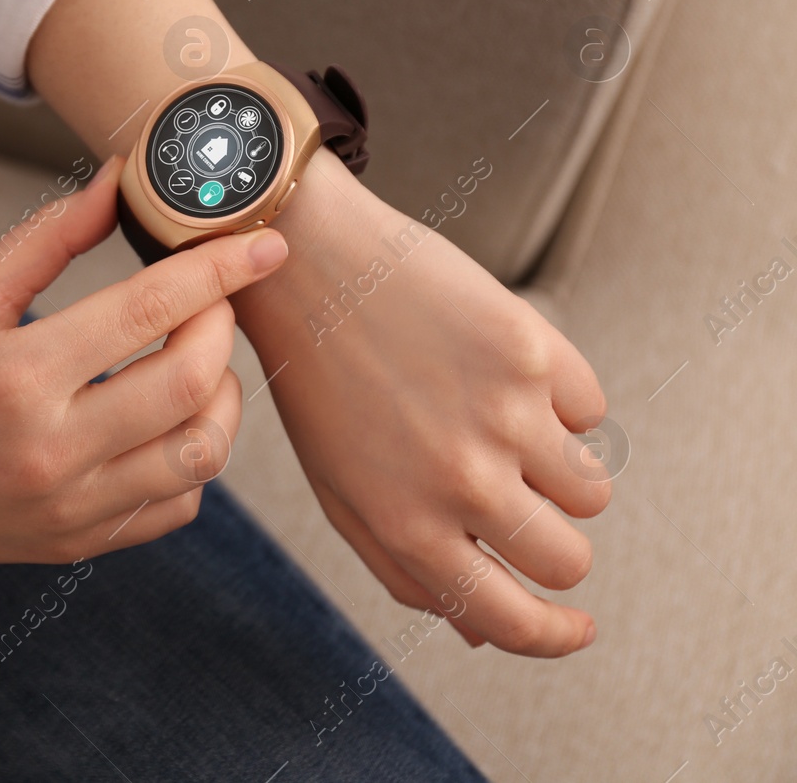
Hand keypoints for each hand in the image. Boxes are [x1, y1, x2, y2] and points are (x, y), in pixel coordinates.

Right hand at [0, 156, 289, 585]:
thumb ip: (47, 238)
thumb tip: (119, 179)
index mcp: (15, 376)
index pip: (149, 309)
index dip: (218, 268)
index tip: (262, 244)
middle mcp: (50, 450)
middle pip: (192, 383)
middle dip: (223, 326)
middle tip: (212, 298)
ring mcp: (69, 507)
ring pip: (201, 454)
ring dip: (222, 396)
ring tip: (195, 359)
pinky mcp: (77, 541)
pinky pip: (175, 505)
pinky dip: (192, 457)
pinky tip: (164, 420)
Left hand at [232, 149, 609, 657]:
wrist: (308, 265)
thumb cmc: (320, 384)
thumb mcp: (341, 489)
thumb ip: (407, 569)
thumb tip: (486, 633)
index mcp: (406, 526)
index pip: (512, 620)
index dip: (556, 635)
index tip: (579, 626)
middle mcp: (460, 482)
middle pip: (568, 559)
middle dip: (557, 542)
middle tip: (521, 497)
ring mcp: (502, 416)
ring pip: (592, 490)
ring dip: (560, 470)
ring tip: (500, 423)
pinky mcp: (530, 351)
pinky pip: (592, 411)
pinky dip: (561, 400)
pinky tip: (497, 369)